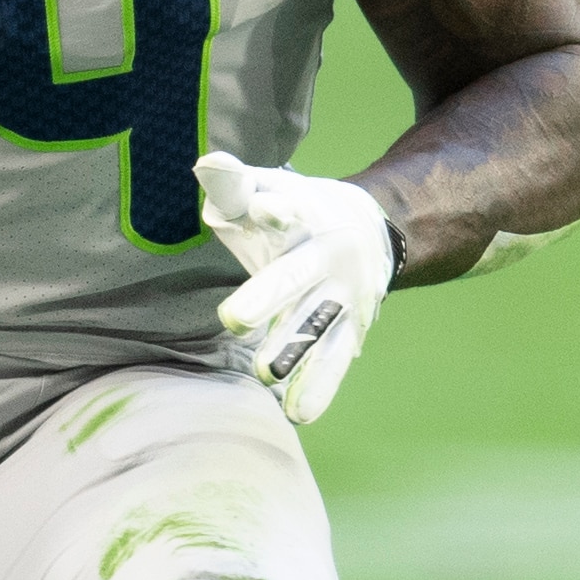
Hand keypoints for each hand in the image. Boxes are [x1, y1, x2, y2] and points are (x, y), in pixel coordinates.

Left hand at [194, 152, 397, 427]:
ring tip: (266, 374)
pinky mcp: (350, 328)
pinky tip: (299, 413)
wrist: (374, 230)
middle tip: (233, 319)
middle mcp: (326, 256)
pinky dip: (319, 386)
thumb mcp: (270, 187)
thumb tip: (206, 165)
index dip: (274, 207)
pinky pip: (334, 360)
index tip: (262, 207)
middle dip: (267, 297)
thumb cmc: (296, 211)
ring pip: (317, 325)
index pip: (287, 207)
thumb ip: (234, 185)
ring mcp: (341, 295)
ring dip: (293, 350)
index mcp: (304, 214)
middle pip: (294, 276)